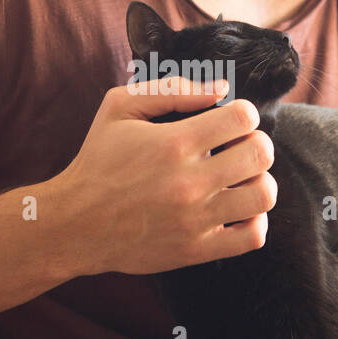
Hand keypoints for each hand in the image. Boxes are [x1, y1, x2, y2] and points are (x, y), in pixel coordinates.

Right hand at [53, 76, 276, 276]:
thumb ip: (171, 91)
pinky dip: (254, 221)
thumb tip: (222, 89)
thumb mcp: (119, 108)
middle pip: (260, 154)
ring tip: (239, 179)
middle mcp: (189, 182)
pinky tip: (235, 210)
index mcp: (174, 143)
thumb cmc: (98, 161)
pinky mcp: (196, 249)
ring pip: (262, 195)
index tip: (229, 121)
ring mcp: (195, 219)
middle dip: (255, 143)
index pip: (243, 118)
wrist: (75, 224)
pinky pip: (252, 237)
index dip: (243, 113)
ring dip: (258, 180)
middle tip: (238, 148)